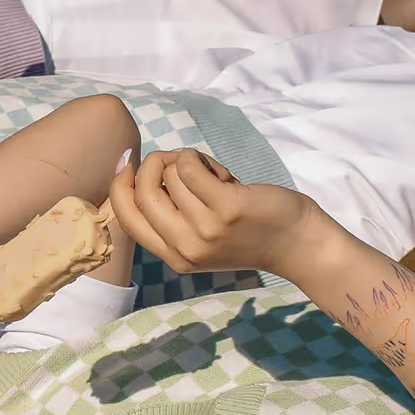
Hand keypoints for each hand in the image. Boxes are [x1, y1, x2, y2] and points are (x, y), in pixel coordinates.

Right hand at [109, 148, 319, 276]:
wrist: (295, 243)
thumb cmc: (249, 233)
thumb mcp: (201, 237)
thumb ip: (172, 216)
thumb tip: (140, 172)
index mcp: (173, 256)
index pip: (127, 219)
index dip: (119, 187)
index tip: (129, 165)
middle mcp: (185, 248)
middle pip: (143, 194)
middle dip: (153, 165)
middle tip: (176, 160)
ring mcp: (204, 230)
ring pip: (170, 176)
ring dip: (188, 163)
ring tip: (214, 177)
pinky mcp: (225, 209)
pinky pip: (189, 167)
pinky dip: (198, 158)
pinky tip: (219, 171)